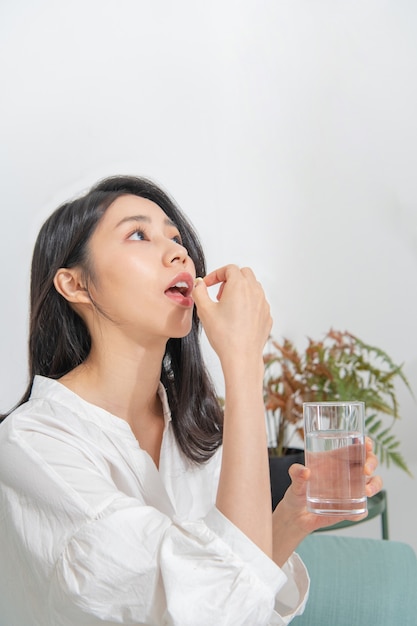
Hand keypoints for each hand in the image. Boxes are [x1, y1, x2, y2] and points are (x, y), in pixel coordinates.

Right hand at [192, 265, 271, 368]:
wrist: (241, 357)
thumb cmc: (224, 335)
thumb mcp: (204, 310)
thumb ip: (199, 291)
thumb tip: (199, 284)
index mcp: (239, 285)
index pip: (229, 268)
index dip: (216, 274)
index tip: (207, 285)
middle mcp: (255, 291)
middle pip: (244, 273)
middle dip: (230, 279)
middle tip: (219, 294)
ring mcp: (263, 304)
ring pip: (253, 287)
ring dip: (240, 290)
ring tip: (228, 306)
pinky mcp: (267, 316)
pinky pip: (258, 303)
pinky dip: (248, 304)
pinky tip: (238, 318)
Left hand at [272, 438, 382, 565]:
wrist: (296, 517)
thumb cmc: (296, 493)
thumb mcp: (293, 482)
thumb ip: (296, 474)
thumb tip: (304, 471)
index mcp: (335, 460)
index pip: (355, 446)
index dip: (364, 443)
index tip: (366, 444)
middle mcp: (346, 473)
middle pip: (368, 462)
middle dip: (372, 463)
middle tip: (366, 470)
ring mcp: (351, 490)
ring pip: (373, 482)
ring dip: (374, 485)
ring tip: (366, 492)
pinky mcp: (350, 507)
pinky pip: (362, 508)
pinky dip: (360, 511)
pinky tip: (353, 514)